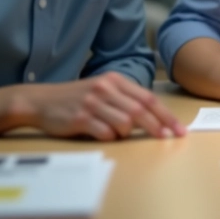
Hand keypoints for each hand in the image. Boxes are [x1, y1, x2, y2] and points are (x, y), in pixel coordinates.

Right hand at [22, 72, 185, 140]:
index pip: (148, 98)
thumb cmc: (76, 98)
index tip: (178, 129)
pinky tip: (102, 134)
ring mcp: (93, 103)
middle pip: (141, 110)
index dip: (166, 115)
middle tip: (167, 138)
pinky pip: (105, 133)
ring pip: (125, 122)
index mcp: (115, 80)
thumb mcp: (102, 90)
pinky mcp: (81, 118)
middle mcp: (106, 88)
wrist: (41, 101)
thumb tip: (155, 119)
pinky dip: (109, 137)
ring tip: (118, 133)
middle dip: (158, 126)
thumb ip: (125, 100)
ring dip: (127, 133)